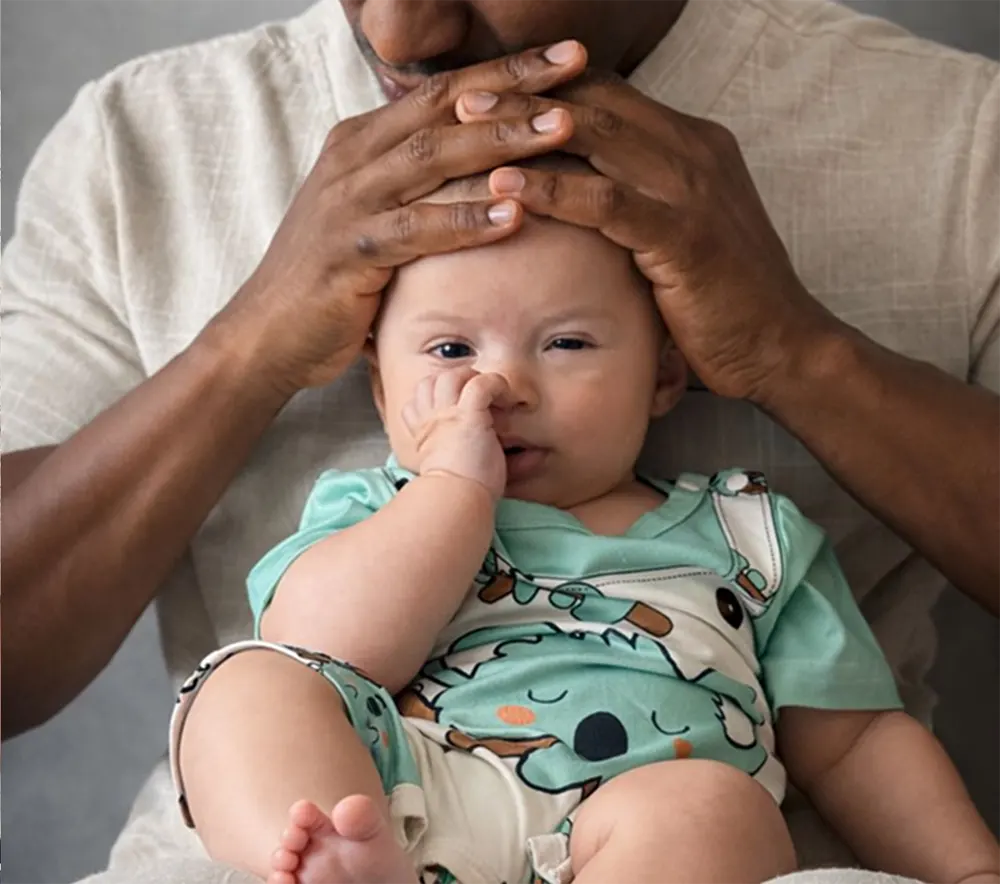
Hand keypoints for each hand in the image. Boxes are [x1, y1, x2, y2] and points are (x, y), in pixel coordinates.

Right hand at [208, 43, 587, 398]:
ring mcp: (348, 202)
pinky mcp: (349, 252)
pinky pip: (416, 230)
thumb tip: (482, 166)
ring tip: (562, 130)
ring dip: (501, 142)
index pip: (442, 91)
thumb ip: (417, 184)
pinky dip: (465, 219)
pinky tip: (512, 213)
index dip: (504, 70)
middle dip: (513, 87)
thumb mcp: (375, 215)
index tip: (566, 58)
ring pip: (433, 157)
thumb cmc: (334, 276)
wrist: (268, 333)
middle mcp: (354, 159)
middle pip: (444, 108)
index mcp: (363, 141)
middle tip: (576, 71)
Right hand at [402, 369, 509, 498]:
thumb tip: (531, 456)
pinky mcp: (466, 415)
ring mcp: (446, 414)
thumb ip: (485, 455)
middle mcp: (430, 420)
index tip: (456, 408)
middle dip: (451, 382)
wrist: (456, 502)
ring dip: (471, 378)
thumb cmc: (462, 494)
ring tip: (489, 393)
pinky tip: (506, 396)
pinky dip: (496, 384)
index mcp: (423, 434)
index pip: (416, 403)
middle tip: (474, 396)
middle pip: (429, 383)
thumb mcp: (464, 470)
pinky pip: (479, 384)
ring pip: (450, 376)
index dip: (434, 400)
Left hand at [454, 70, 841, 402]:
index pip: (610, 97)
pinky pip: (607, 202)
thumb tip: (580, 195)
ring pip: (597, 139)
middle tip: (462, 95)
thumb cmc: (720, 298)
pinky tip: (505, 188)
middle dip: (524, 94)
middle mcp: (694, 152)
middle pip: (596, 103)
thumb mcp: (677, 233)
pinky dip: (553, 191)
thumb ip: (637, 201)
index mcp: (692, 144)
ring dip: (525, 129)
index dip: (546, 88)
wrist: (781, 346)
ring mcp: (693, 189)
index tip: (489, 92)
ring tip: (466, 127)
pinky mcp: (685, 234)